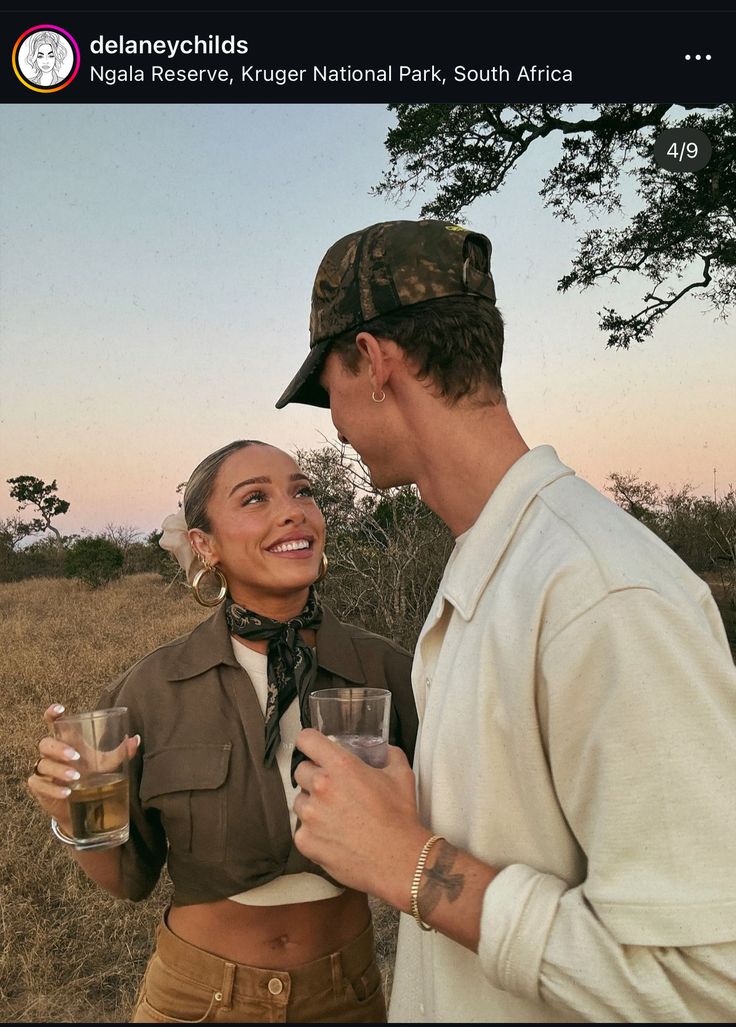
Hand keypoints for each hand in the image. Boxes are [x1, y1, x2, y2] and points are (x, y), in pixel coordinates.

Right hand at [27, 704, 139, 830]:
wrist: (82, 803)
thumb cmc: (91, 774)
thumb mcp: (106, 763)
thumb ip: (120, 752)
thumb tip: (135, 739)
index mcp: (67, 741)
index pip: (54, 723)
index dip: (52, 714)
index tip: (59, 710)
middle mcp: (52, 753)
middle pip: (45, 743)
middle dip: (59, 748)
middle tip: (75, 756)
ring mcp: (44, 769)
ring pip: (42, 764)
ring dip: (58, 770)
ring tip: (75, 777)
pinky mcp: (39, 787)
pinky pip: (39, 784)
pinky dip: (53, 788)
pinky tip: (67, 792)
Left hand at [293, 728, 427, 906]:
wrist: (397, 859)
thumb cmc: (399, 818)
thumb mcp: (401, 775)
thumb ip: (389, 755)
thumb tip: (383, 750)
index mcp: (341, 766)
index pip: (307, 740)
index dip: (310, 743)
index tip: (314, 749)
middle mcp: (320, 787)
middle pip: (301, 771)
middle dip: (314, 776)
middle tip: (333, 788)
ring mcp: (310, 816)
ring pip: (300, 801)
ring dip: (312, 804)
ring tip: (334, 815)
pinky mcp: (306, 841)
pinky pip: (301, 829)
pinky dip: (313, 831)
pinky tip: (333, 835)